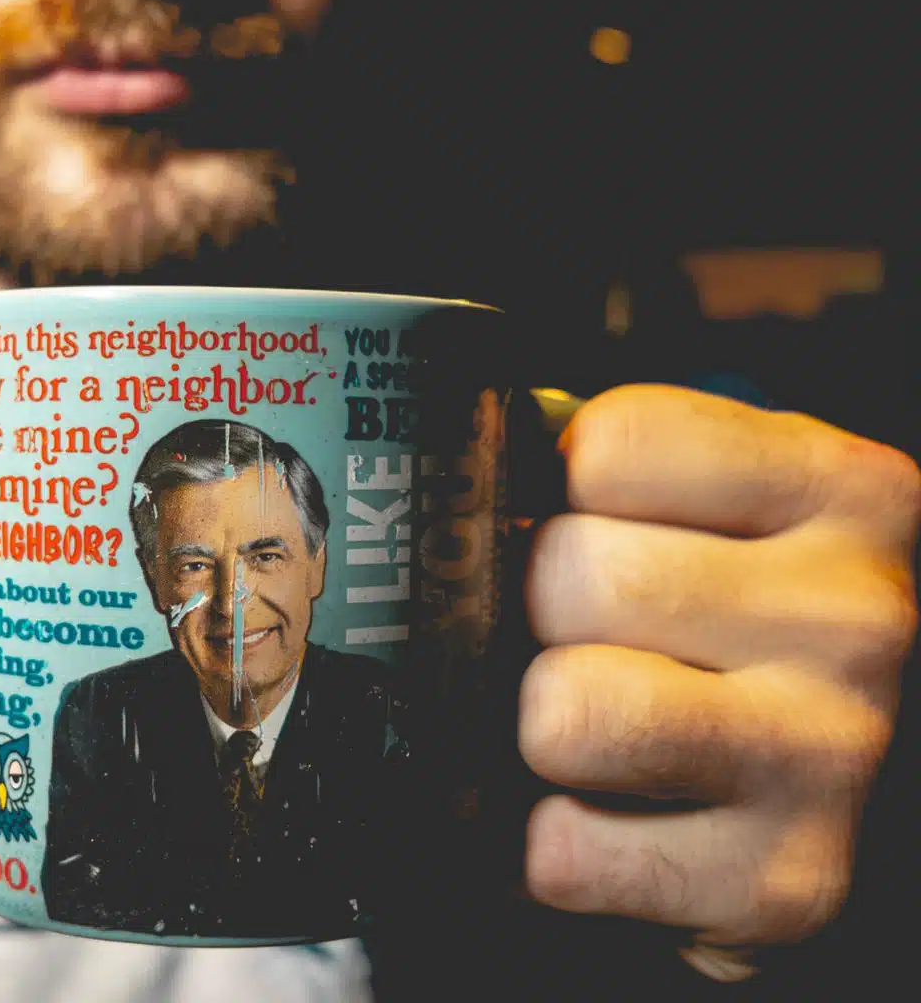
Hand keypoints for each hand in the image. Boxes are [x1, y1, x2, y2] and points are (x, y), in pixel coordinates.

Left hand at [519, 385, 919, 980]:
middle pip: (574, 579)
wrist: (840, 758)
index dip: (565, 488)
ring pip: (564, 712)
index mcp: (840, 489)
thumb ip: (625, 466)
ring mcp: (828, 753)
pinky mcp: (786, 883)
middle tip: (582, 636)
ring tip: (598, 723)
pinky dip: (554, 838)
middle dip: (542, 611)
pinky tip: (609, 811)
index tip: (591, 523)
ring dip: (545, 725)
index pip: (611, 447)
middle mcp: (853, 617)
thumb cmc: (748, 606)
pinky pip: (564, 853)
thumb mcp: (727, 498)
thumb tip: (477, 463)